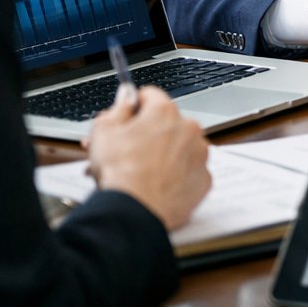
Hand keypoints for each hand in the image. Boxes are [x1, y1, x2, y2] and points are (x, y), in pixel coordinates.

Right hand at [84, 87, 210, 230]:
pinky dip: (175, 176)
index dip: (134, 107)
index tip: (127, 117)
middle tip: (123, 151)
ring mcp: (200, 155)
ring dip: (161, 155)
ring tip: (136, 172)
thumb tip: (126, 96)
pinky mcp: (203, 179)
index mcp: (165, 112)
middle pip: (166, 124)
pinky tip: (156, 185)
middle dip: (145, 135)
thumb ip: (117, 109)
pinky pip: (189, 172)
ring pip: (179, 148)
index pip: (151, 96)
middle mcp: (189, 129)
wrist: (134, 210)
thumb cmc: (119, 171)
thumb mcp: (104, 131)